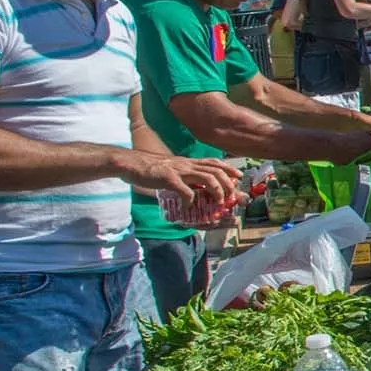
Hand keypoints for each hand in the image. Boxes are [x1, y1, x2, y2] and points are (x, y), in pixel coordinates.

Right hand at [122, 152, 239, 201]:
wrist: (131, 163)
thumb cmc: (150, 168)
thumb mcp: (172, 169)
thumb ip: (184, 175)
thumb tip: (193, 186)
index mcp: (188, 162)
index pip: (214, 162)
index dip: (229, 168)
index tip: (239, 176)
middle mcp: (187, 165)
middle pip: (215, 170)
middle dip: (228, 183)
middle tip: (232, 196)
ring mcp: (178, 171)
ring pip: (206, 177)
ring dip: (216, 191)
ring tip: (219, 203)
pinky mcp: (168, 179)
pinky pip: (184, 190)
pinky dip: (190, 200)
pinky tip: (188, 208)